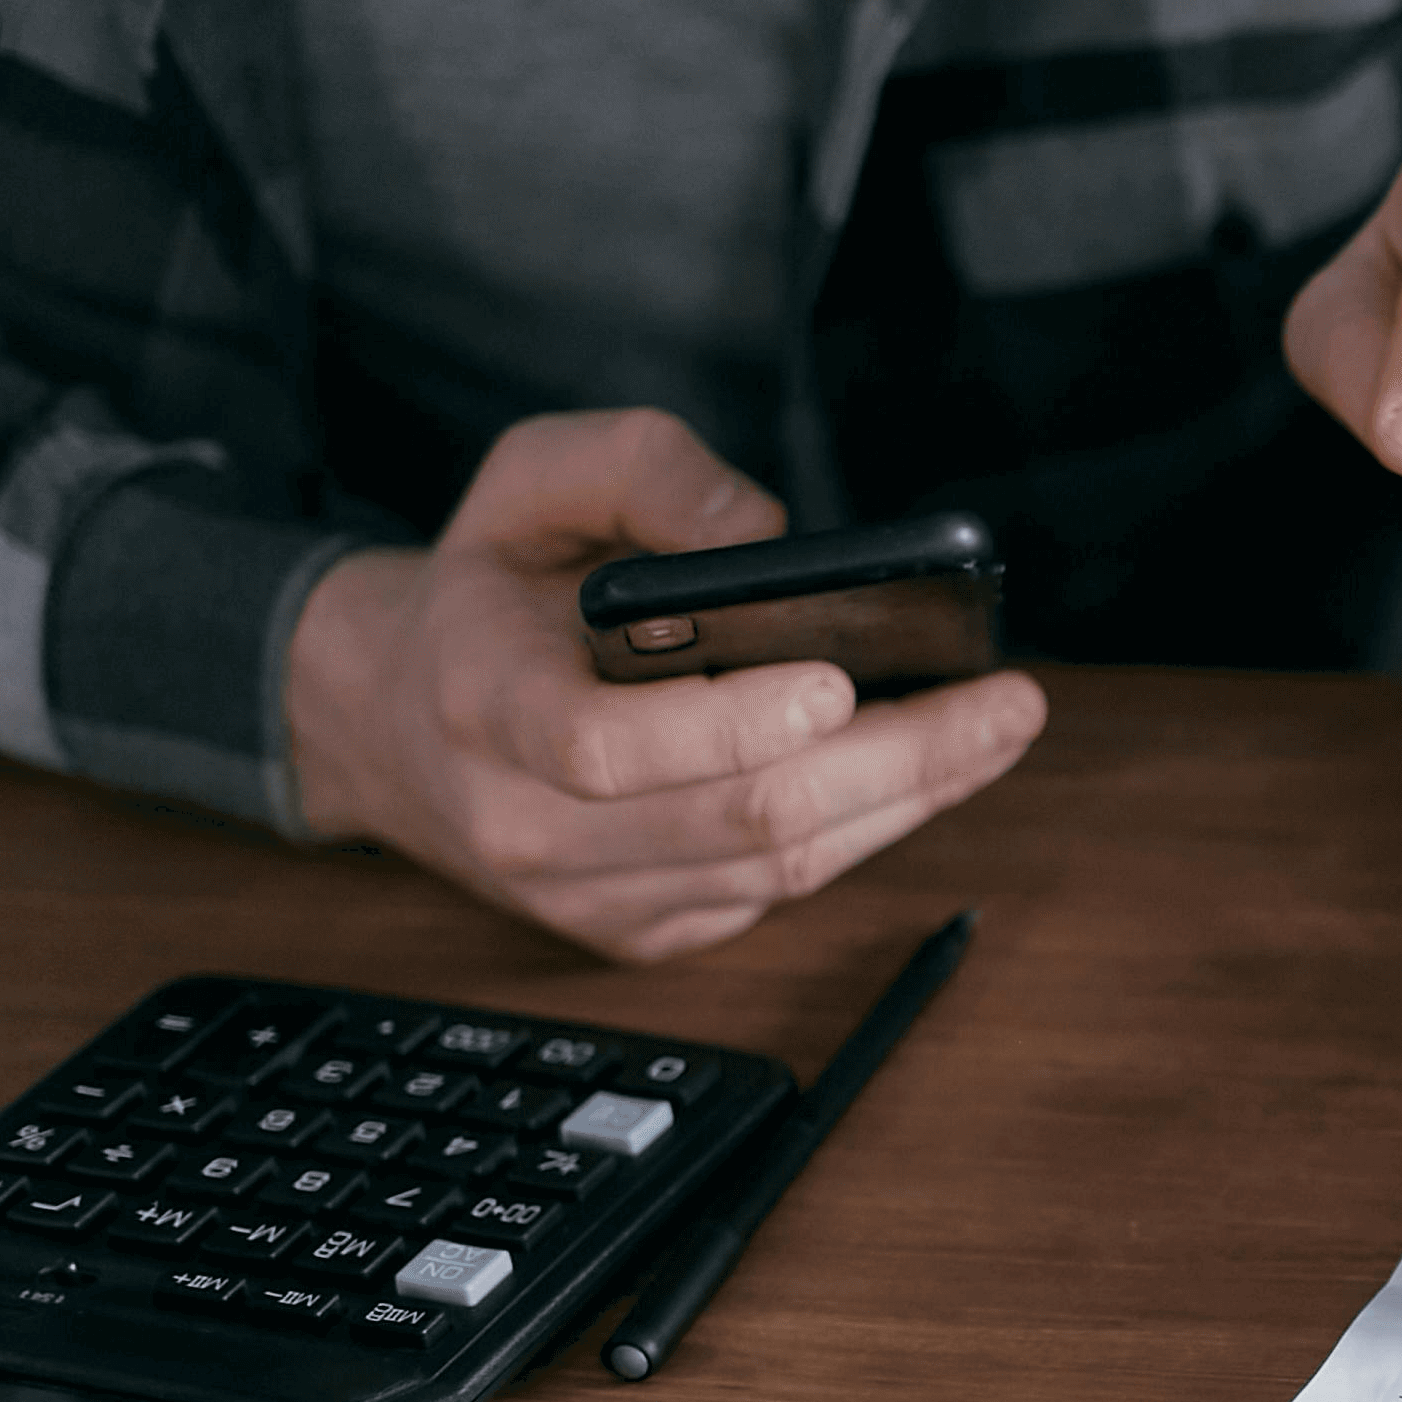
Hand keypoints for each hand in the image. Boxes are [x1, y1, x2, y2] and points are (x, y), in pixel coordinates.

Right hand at [286, 409, 1046, 961]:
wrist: (394, 716)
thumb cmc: (489, 587)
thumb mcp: (531, 476)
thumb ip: (644, 469)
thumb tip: (766, 534)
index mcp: (485, 703)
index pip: (606, 748)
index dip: (730, 724)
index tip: (838, 679)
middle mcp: (527, 823)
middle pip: (740, 818)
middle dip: (897, 762)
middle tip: (1007, 703)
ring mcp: (585, 895)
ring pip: (778, 870)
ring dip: (910, 802)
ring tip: (1000, 730)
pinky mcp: (639, 931)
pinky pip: (777, 896)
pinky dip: (867, 832)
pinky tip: (930, 774)